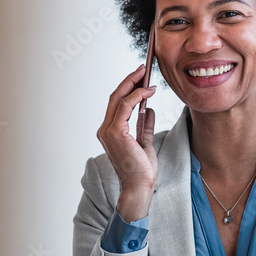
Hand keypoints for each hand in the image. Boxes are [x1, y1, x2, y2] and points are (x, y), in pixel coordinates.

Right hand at [96, 64, 158, 221]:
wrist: (139, 186)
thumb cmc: (141, 170)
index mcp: (110, 132)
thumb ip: (144, 126)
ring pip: (118, 99)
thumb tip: (149, 111)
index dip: (128, 88)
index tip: (140, 78)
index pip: (116, 104)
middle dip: (129, 81)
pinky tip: (148, 91)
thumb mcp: (145, 143)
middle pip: (115, 97)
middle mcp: (105, 130)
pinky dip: (137, 96)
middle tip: (142, 69)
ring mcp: (108, 131)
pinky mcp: (116, 133)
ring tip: (146, 76)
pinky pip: (125, 107)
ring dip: (133, 85)